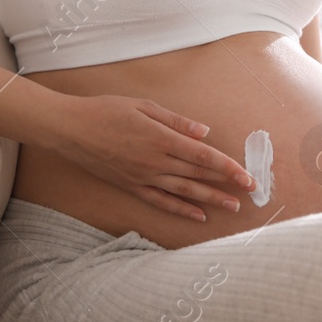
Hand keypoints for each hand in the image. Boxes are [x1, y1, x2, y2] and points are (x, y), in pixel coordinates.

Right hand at [45, 94, 255, 221]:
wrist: (71, 129)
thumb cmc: (106, 110)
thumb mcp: (143, 106)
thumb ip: (176, 121)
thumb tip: (204, 133)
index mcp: (160, 138)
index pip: (203, 156)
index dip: (227, 167)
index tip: (246, 175)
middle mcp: (155, 161)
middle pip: (198, 175)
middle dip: (226, 183)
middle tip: (250, 191)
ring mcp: (143, 177)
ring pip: (184, 191)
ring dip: (210, 199)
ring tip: (232, 206)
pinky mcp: (132, 186)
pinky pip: (161, 201)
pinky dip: (181, 209)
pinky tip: (198, 215)